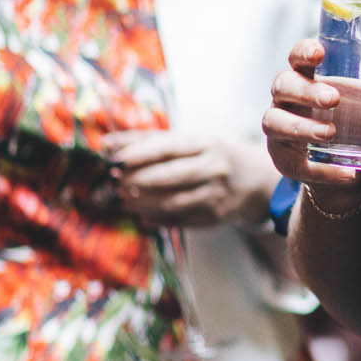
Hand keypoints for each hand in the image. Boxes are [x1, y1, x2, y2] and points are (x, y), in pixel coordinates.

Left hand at [103, 129, 276, 228]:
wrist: (254, 179)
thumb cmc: (211, 155)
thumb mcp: (188, 140)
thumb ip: (147, 140)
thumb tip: (106, 144)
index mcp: (207, 144)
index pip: (169, 148)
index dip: (140, 154)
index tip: (116, 161)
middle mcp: (215, 169)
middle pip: (170, 177)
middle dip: (138, 181)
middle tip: (116, 183)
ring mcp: (216, 195)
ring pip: (172, 202)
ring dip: (143, 203)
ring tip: (124, 200)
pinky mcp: (215, 217)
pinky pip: (179, 221)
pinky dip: (156, 220)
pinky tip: (142, 216)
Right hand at [261, 38, 360, 200]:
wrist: (343, 160)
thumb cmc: (355, 117)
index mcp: (308, 75)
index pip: (297, 56)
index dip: (303, 51)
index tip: (320, 52)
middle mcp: (286, 97)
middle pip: (283, 85)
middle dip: (306, 90)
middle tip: (334, 98)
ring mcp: (278, 126)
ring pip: (275, 122)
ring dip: (301, 127)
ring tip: (330, 133)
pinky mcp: (281, 156)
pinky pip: (292, 163)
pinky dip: (318, 170)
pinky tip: (344, 174)